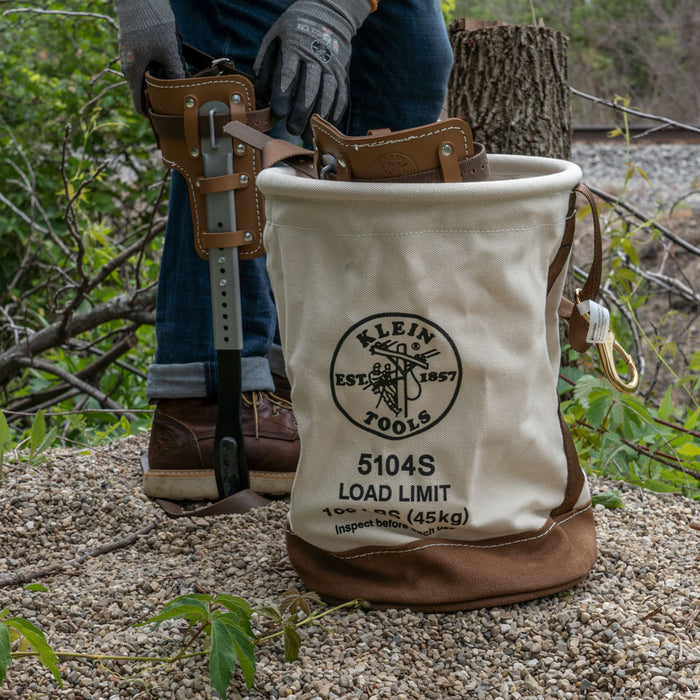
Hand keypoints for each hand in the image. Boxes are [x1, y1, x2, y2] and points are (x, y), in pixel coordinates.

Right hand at [113, 0, 185, 114]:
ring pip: (147, 79)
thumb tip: (183, 89)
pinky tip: (173, 67)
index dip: (152, 115)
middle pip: (145, 93)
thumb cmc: (151, 21)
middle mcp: (129, 68)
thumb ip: (175, 70)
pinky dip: (159, 71)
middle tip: (179, 104)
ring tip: (179, 85)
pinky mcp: (136, 48)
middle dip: (161, 99)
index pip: (139, 104)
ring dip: (162, 84)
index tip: (167, 120)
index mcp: (133, 72)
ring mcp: (131, 57)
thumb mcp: (168, 49)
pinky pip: (148, 67)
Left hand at [254, 0, 371, 136]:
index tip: (278, 113)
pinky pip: (341, 96)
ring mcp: (332, 66)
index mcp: (295, 46)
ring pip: (327, 95)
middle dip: (301, 112)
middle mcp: (316, 56)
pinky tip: (325, 125)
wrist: (327, 15)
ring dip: (318, 117)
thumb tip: (260, 94)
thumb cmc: (295, 30)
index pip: (288, 74)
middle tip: (292, 129)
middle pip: (310, 88)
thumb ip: (265, 65)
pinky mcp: (342, 73)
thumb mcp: (274, 38)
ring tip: (308, 134)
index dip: (283, 95)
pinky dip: (334, 113)